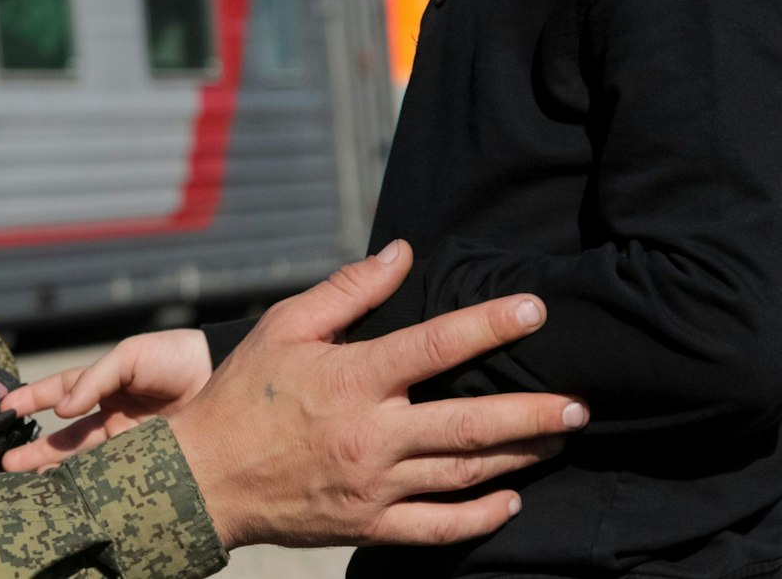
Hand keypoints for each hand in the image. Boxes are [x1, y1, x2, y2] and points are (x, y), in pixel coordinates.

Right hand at [1, 329, 210, 471]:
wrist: (221, 377)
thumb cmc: (177, 358)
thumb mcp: (130, 356)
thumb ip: (94, 379)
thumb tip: (62, 408)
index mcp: (103, 385)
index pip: (59, 392)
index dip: (31, 400)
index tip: (4, 410)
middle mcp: (110, 416)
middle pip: (64, 436)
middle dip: (35, 448)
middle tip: (4, 463)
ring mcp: (126, 442)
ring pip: (81, 460)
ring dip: (52, 470)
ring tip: (24, 483)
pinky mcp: (143, 463)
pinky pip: (109, 475)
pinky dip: (86, 484)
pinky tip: (67, 492)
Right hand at [165, 243, 588, 550]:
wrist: (202, 478)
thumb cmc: (243, 394)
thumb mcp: (285, 327)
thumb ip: (348, 291)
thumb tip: (401, 254)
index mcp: (352, 379)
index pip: (435, 346)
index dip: (490, 325)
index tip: (534, 311)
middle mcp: (370, 435)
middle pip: (470, 424)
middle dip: (532, 414)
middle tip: (579, 405)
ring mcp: (374, 485)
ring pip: (465, 474)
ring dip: (518, 457)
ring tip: (557, 440)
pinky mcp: (369, 525)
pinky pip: (439, 527)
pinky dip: (480, 516)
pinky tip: (509, 500)